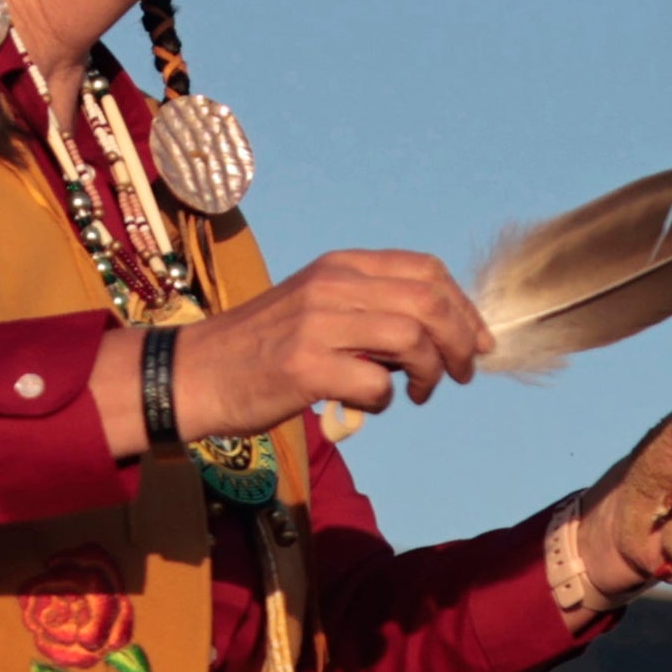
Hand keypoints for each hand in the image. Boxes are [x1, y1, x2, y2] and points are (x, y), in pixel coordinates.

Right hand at [141, 254, 492, 444]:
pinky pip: (375, 383)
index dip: (463, 307)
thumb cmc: (261, 349)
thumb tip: (435, 334)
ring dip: (430, 371)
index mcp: (340, 266)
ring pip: (411, 337)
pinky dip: (385, 399)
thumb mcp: (317, 307)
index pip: (426, 269)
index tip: (476, 341)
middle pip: (428, 301)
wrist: (195, 373)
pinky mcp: (303, 367)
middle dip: (460, 341)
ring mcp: (317, 324)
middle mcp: (332, 285)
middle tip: (460, 373)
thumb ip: (370, 310)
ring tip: (420, 393)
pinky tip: (367, 405)